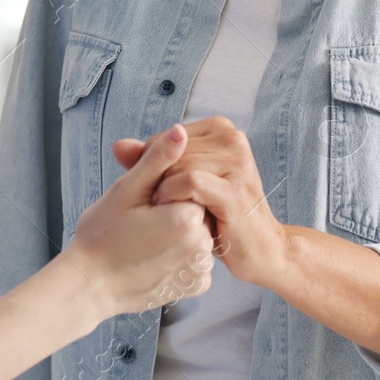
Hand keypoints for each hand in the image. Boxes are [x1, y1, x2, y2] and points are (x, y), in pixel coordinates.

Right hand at [66, 124, 215, 316]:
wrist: (89, 287)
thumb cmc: (101, 237)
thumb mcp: (127, 190)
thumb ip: (158, 159)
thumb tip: (181, 130)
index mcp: (187, 218)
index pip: (191, 186)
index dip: (165, 191)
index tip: (142, 206)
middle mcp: (201, 246)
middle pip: (198, 209)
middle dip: (175, 210)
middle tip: (142, 224)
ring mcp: (201, 270)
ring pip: (199, 233)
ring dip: (180, 233)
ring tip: (147, 242)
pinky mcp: (196, 286)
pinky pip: (197, 259)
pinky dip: (182, 256)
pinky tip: (156, 257)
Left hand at [112, 118, 289, 288]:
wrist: (261, 250)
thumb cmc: (220, 217)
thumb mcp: (184, 184)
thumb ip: (151, 163)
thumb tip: (118, 145)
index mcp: (221, 129)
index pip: (167, 137)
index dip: (153, 163)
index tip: (156, 189)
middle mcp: (233, 139)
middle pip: (172, 150)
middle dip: (158, 178)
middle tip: (160, 205)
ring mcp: (237, 162)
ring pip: (177, 164)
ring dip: (163, 190)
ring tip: (166, 212)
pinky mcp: (234, 188)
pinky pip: (189, 182)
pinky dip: (173, 197)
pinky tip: (173, 215)